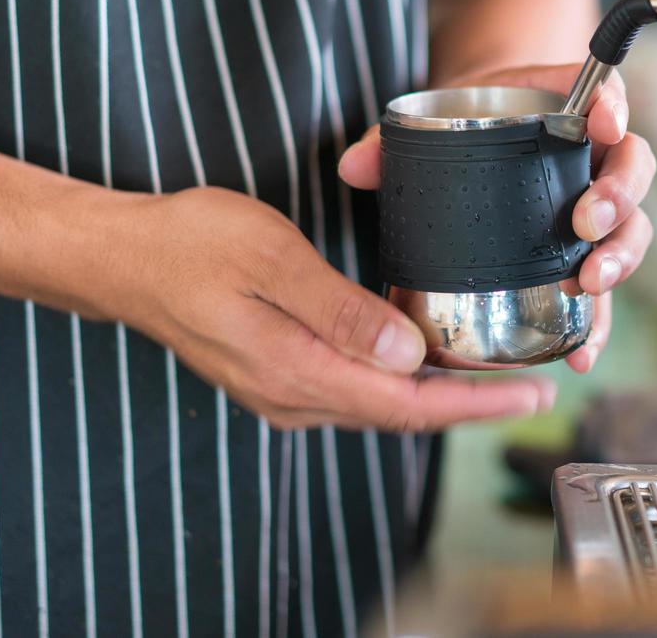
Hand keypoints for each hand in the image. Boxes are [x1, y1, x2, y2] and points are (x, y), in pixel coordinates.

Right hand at [96, 186, 554, 429]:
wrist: (120, 258)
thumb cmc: (190, 244)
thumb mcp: (270, 257)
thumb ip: (339, 310)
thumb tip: (407, 354)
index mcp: (296, 371)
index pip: (409, 404)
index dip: (479, 404)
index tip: (535, 392)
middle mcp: (293, 396)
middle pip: (404, 413)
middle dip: (474, 404)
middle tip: (536, 384)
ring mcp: (283, 391)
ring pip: (380, 405)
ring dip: (441, 396)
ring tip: (499, 375)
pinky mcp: (277, 375)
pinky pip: (355, 391)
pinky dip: (403, 382)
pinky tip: (427, 358)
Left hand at [338, 63, 655, 372]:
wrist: (474, 143)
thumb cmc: (462, 128)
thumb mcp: (429, 123)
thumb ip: (391, 143)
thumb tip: (354, 167)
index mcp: (569, 106)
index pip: (606, 94)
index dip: (614, 107)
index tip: (603, 124)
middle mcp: (596, 155)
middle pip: (633, 169)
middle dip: (618, 199)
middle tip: (586, 223)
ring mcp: (598, 207)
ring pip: (631, 229)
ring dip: (619, 257)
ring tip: (590, 283)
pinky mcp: (584, 257)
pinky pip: (604, 290)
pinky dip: (597, 323)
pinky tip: (581, 352)